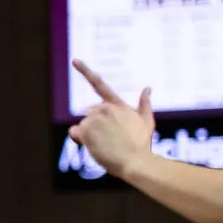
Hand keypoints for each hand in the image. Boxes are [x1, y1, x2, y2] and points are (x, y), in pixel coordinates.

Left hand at [67, 60, 153, 177]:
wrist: (135, 161)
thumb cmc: (141, 145)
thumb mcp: (147, 122)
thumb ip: (145, 104)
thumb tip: (147, 88)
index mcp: (118, 105)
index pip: (99, 85)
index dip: (85, 71)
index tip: (74, 60)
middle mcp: (104, 108)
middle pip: (89, 114)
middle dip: (95, 124)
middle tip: (109, 138)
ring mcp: (94, 118)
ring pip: (83, 124)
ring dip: (89, 133)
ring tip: (105, 143)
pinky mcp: (86, 129)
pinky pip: (74, 132)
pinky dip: (80, 139)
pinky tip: (94, 145)